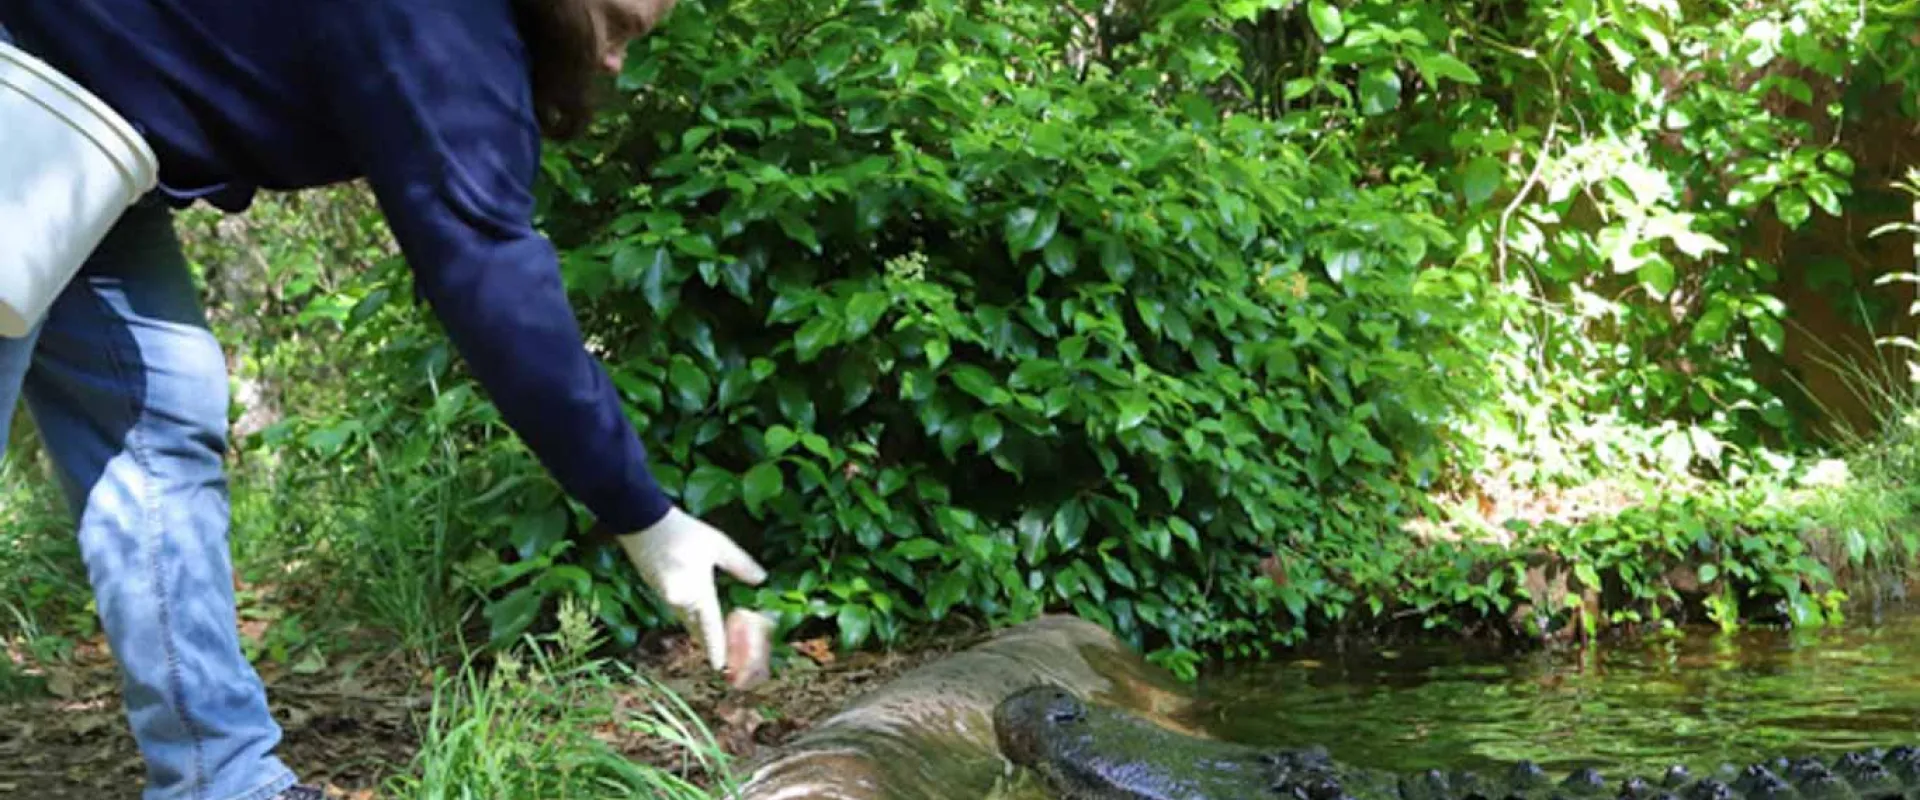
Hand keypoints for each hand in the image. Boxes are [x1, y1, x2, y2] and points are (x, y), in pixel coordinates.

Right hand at [617, 506, 767, 670]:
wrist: (642, 522)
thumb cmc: (683, 532)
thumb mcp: (718, 545)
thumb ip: (740, 565)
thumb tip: (761, 580)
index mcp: (696, 591)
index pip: (709, 627)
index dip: (716, 647)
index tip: (720, 666)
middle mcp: (679, 600)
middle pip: (696, 627)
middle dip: (708, 642)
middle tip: (723, 658)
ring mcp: (664, 596)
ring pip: (685, 619)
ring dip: (697, 630)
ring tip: (710, 641)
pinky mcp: (656, 589)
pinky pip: (676, 610)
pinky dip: (687, 617)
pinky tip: (694, 618)